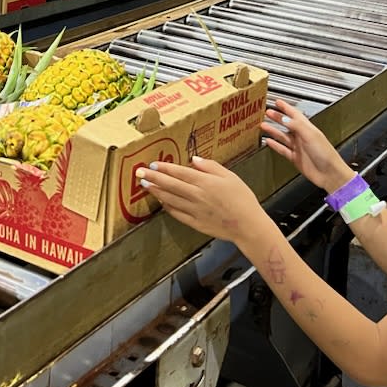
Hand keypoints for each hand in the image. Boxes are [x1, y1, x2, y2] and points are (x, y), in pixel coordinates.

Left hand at [135, 157, 268, 245]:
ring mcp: (194, 210)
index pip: (179, 173)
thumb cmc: (242, 199)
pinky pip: (177, 214)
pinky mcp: (195, 223)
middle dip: (153, 177)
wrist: (247, 225)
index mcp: (205, 182)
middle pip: (170, 185)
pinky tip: (161, 202)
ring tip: (146, 185)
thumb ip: (210, 167)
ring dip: (156, 192)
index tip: (152, 164)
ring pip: (170, 199)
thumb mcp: (230, 176)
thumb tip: (193, 160)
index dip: (164, 168)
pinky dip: (167, 207)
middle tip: (139, 173)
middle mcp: (196, 196)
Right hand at [262, 98, 355, 194]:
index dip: (286, 108)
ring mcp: (299, 147)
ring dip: (273, 130)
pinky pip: (282, 149)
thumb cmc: (326, 154)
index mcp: (308, 129)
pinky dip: (275, 145)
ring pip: (283, 136)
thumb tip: (284, 118)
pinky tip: (269, 141)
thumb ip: (296, 126)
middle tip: (268, 112)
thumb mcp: (310, 135)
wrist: (329, 173)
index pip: (295, 114)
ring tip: (263, 125)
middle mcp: (303, 137)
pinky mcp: (295, 158)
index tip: (278, 102)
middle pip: (287, 124)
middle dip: (277, 117)